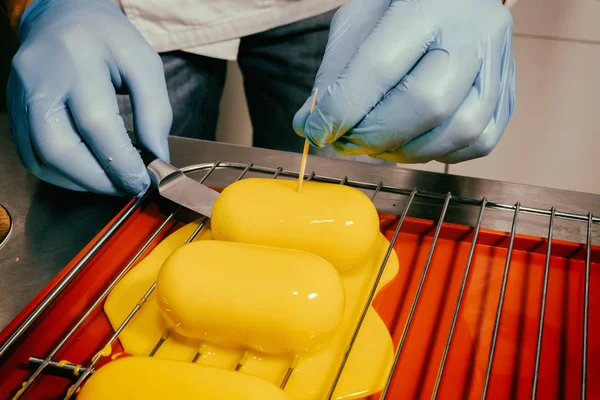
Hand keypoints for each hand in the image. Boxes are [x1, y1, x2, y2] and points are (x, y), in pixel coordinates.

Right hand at [7, 0, 171, 195]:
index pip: (96, 123)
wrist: (62, 15)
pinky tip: (88, 173)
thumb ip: (155, 110)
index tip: (143, 180)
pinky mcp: (14, 110)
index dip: (120, 161)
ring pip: (40, 158)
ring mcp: (19, 96)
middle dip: (98, 179)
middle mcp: (39, 79)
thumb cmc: (108, 39)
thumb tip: (158, 157)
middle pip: (58, 147)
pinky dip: (61, 175)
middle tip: (128, 186)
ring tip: (111, 182)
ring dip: (80, 183)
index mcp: (76, 59)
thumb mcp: (143, 63)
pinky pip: (31, 156)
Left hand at [293, 0, 515, 163]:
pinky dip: (439, 153)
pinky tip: (413, 141)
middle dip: (376, 136)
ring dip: (406, 152)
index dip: (343, 109)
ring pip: (458, 130)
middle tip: (347, 141)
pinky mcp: (507, 91)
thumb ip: (334, 72)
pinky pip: (479, 141)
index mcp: (429, 4)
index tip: (317, 131)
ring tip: (378, 144)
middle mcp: (474, 31)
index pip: (380, 67)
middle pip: (427, 104)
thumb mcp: (358, 19)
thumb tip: (309, 125)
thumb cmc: (401, 4)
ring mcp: (499, 63)